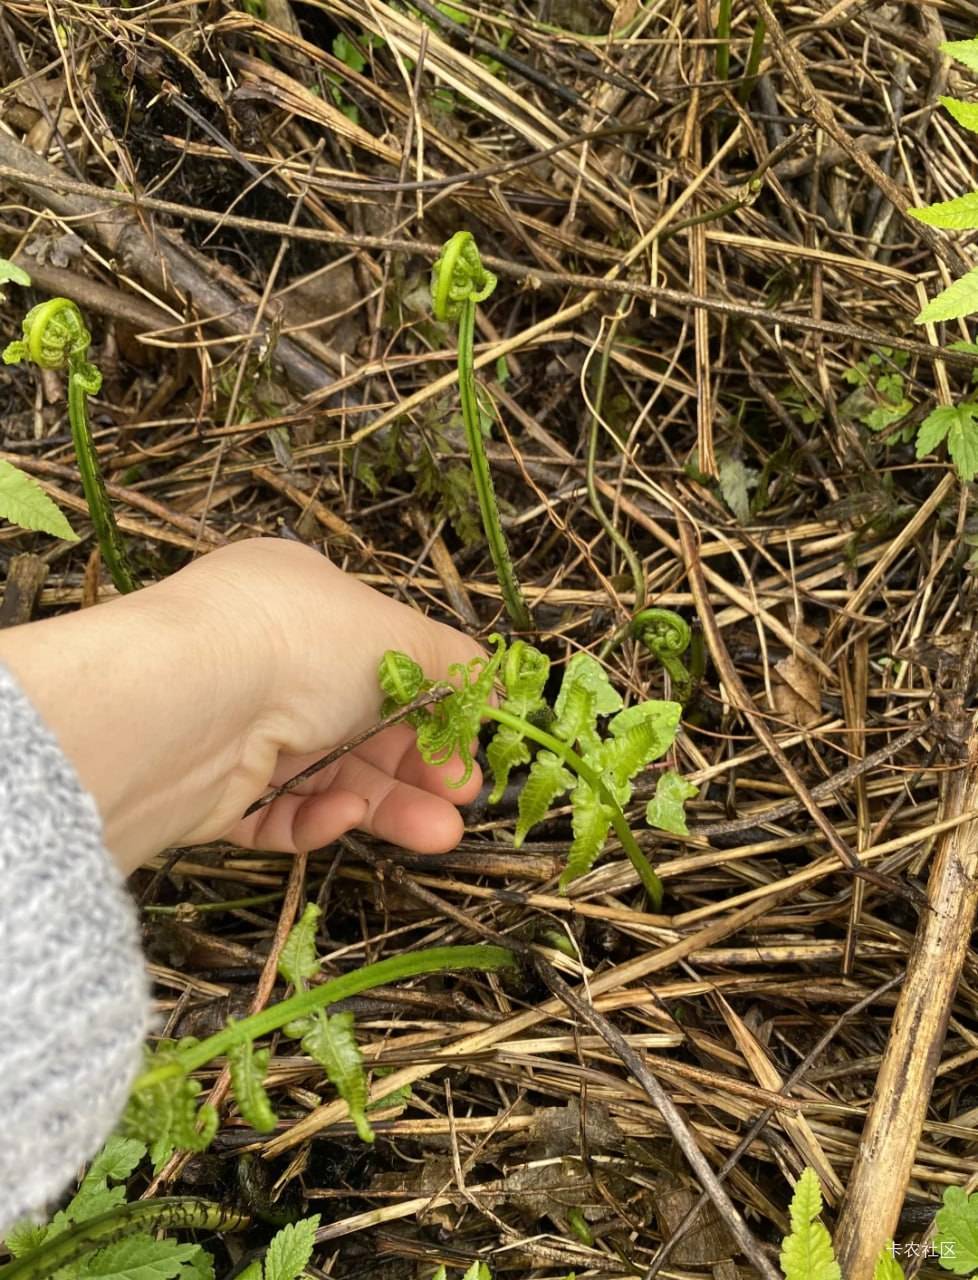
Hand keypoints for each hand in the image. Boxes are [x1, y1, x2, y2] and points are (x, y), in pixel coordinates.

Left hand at [0, 539, 485, 873]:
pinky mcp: (213, 789)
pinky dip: (317, 816)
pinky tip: (345, 816)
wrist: (182, 705)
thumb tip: (490, 681)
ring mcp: (237, 724)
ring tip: (441, 834)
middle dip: (420, 761)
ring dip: (388, 803)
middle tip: (463, 792)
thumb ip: (450, 660)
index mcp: (301, 598)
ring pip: (329, 773)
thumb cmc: (296, 643)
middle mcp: (266, 656)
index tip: (474, 736)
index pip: (380, 653)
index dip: (433, 698)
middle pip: (362, 721)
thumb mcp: (396, 635)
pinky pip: (279, 809)